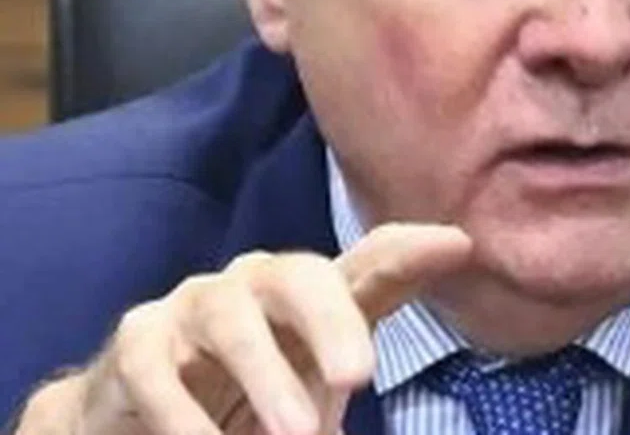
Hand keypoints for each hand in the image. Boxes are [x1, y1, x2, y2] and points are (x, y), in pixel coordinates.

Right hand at [14, 223, 471, 434]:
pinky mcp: (137, 342)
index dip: (408, 250)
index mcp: (310, 295)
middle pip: (298, 275)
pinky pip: (154, 367)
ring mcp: (195, 306)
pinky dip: (182, 411)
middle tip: (357, 378)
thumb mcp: (315, 375)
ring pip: (229, 317)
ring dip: (264, 376)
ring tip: (296, 434)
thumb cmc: (252, 390)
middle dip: (330, 319)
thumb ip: (355, 345)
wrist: (145, 412)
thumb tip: (423, 312)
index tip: (458, 246)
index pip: (367, 262)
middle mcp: (255, 285)